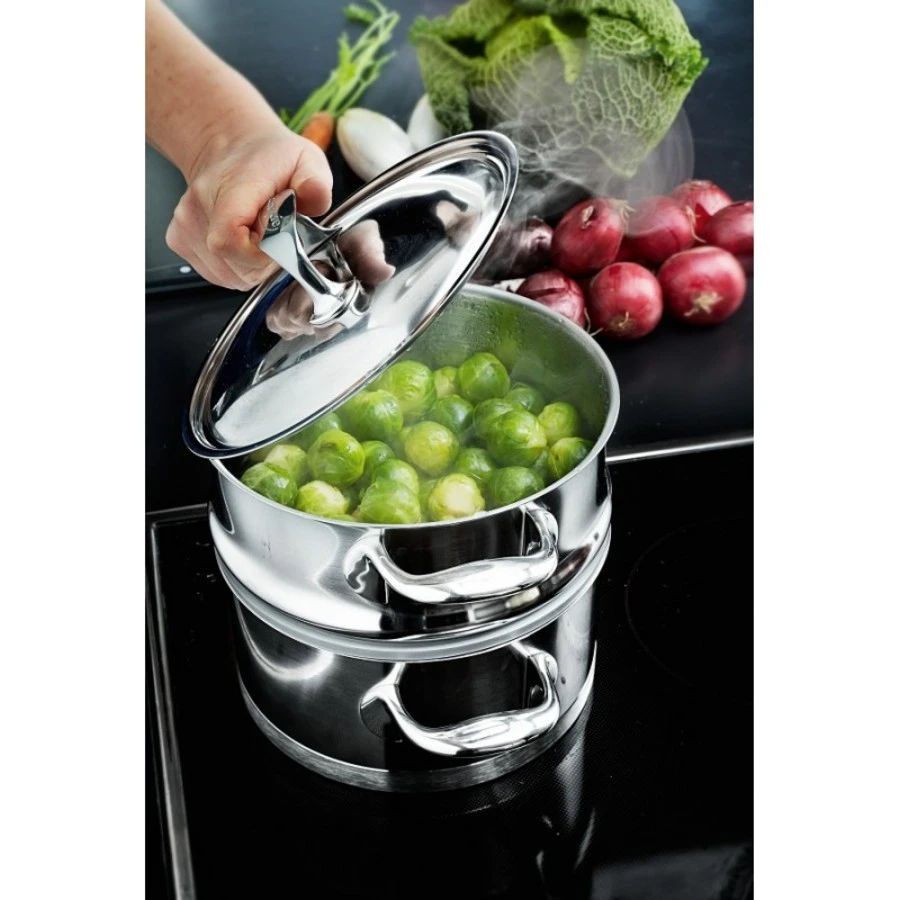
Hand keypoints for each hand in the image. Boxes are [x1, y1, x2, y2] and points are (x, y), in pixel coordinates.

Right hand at [166, 125, 332, 289]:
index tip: (281, 235)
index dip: (265, 252)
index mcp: (230, 186)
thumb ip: (315, 183)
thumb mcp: (306, 159)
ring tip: (260, 235)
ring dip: (253, 266)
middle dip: (266, 261)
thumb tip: (312, 198)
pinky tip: (244, 242)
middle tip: (276, 233)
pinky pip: (219, 275)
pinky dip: (238, 268)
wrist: (230, 147)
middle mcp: (199, 207)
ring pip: (231, 277)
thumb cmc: (269, 158)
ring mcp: (186, 226)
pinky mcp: (180, 241)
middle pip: (237, 267)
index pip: (231, 240)